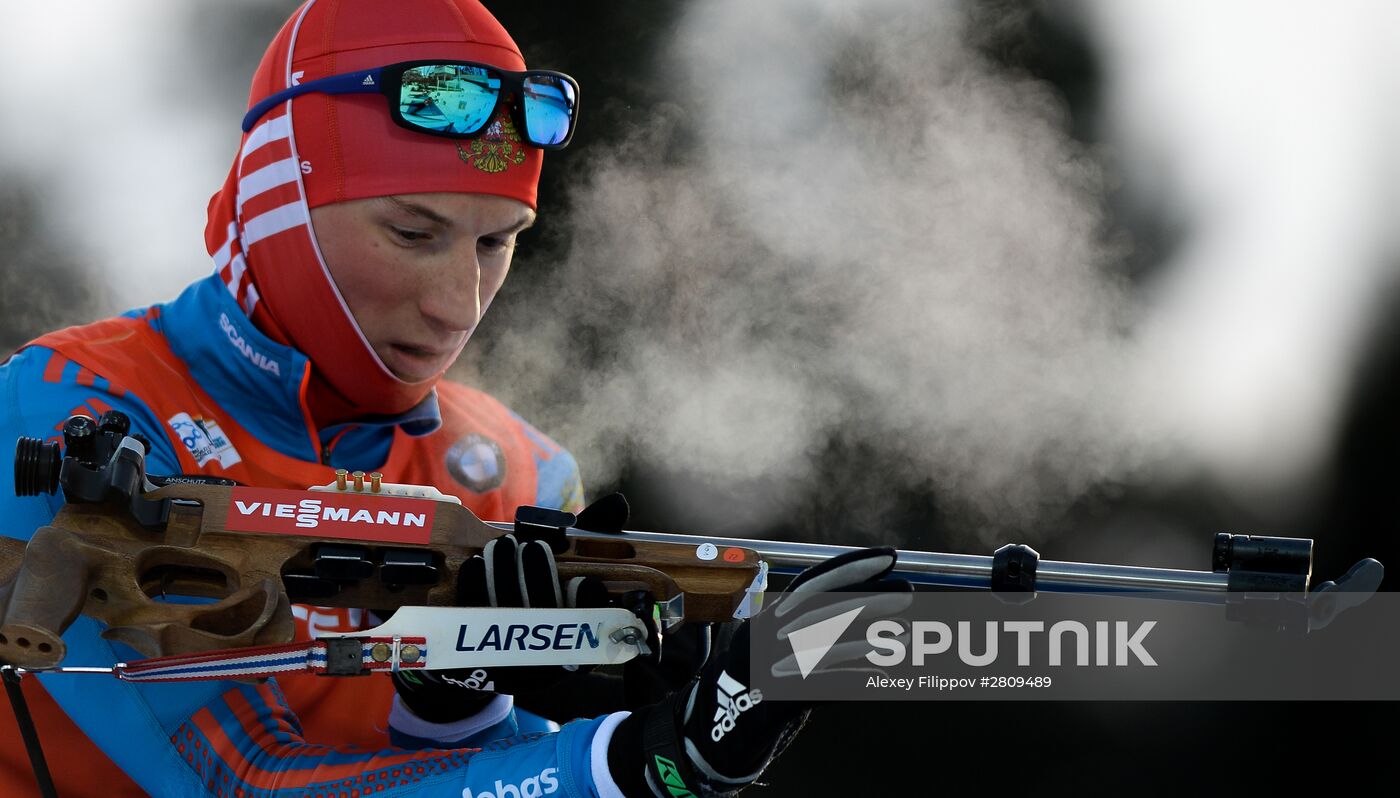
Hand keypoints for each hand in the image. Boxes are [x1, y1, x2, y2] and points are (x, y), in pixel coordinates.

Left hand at [391, 530, 608, 722]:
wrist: (496, 657)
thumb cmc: (547, 605)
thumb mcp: (571, 579)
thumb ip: (593, 540)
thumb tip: (617, 504)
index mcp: (582, 642)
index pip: (593, 622)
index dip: (588, 602)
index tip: (582, 579)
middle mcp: (550, 659)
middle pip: (544, 614)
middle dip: (538, 574)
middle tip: (532, 545)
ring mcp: (511, 664)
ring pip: (506, 611)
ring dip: (504, 571)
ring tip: (503, 545)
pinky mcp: (476, 658)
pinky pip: (472, 617)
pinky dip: (474, 585)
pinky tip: (476, 563)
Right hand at [607, 547, 911, 796]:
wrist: (709, 730)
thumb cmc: (748, 684)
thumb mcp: (770, 644)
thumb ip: (807, 623)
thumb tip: (867, 601)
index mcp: (768, 616)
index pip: (814, 582)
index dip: (853, 567)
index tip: (889, 557)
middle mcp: (766, 636)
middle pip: (823, 609)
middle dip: (869, 597)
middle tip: (909, 590)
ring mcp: (770, 667)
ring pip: (827, 645)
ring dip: (871, 637)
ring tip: (908, 631)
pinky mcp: (778, 700)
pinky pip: (824, 686)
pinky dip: (854, 678)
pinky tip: (884, 673)